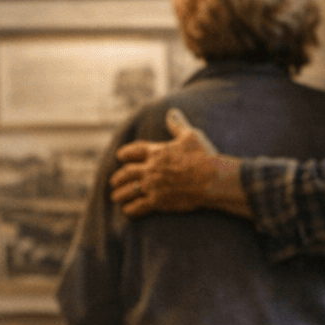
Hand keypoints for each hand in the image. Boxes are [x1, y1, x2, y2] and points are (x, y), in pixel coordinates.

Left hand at [111, 110, 243, 216]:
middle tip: (113, 181)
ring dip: (120, 194)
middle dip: (118, 177)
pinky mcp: (158, 201)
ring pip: (129, 190)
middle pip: (127, 172)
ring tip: (115, 197)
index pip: (134, 151)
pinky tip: (127, 211)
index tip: (119, 156)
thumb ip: (178, 125)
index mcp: (157, 151)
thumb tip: (171, 113)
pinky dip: (131, 209)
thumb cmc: (203, 156)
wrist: (212, 179)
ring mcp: (153, 185)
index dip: (125, 153)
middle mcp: (151, 168)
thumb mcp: (191, 136)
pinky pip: (139, 206)